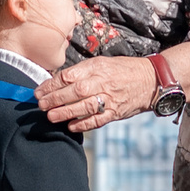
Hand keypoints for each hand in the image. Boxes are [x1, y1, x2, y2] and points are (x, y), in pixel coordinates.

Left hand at [36, 55, 159, 132]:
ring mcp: (110, 98)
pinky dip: (83, 124)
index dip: (51, 84)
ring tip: (51, 117)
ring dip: (65, 112)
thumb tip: (57, 81)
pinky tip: (71, 127)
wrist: (150, 80)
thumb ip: (81, 72)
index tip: (39, 91)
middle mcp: (102, 82)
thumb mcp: (101, 63)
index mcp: (96, 67)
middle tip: (40, 105)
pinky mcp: (116, 112)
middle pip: (74, 91)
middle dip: (54, 99)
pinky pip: (97, 120)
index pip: (69, 75)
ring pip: (84, 106)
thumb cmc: (122, 70)